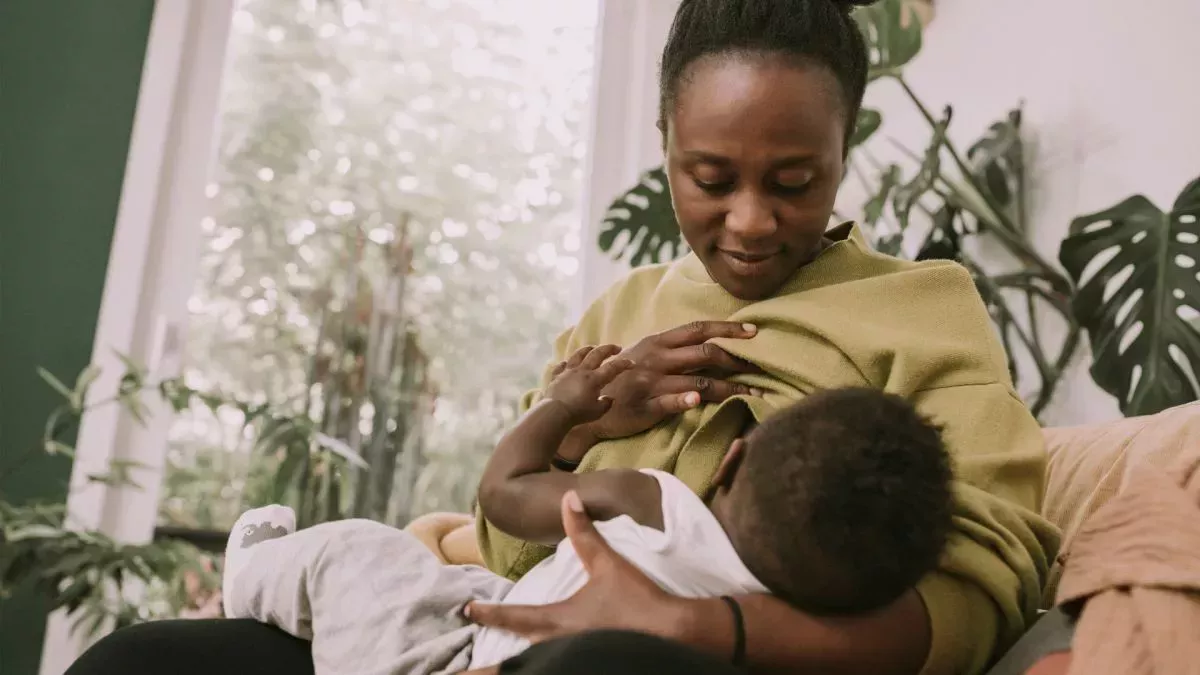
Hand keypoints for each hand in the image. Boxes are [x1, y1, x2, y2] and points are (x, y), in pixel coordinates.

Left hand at [464, 491, 686, 642]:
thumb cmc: (637, 599)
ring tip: (504, 658)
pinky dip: (545, 663)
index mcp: (558, 621)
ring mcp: (575, 659)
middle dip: (493, 654)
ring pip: (536, 661)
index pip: (514, 616)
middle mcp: (559, 645)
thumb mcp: (607, 563)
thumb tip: (569, 499)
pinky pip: (558, 665)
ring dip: (519, 660)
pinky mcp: (591, 664)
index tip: (467, 610)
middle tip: (470, 655)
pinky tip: (545, 661)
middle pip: (517, 652)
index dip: (488, 612)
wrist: (674, 633)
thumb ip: (583, 533)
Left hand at [543, 345, 634, 423]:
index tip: (631, 363)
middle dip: (608, 349)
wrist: (555, 412)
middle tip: (616, 348)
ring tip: (593, 348)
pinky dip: (566, 363)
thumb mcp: (597, 412)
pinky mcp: (556, 376)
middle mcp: (582, 371)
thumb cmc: (578, 413)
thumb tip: (608, 398)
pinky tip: (567, 363)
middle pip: (597, 354)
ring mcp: (568, 372)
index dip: (623, 364)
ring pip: (578, 354)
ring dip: (588, 349)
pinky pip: (561, 366)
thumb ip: (605, 404)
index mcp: (594, 379)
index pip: (612, 368)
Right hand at [586, 321, 762, 440]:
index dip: (728, 329)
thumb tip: (709, 343)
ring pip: (697, 380)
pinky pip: (667, 402)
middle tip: (762, 367)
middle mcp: (656, 358)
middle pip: (705, 353)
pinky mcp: (643, 407)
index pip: (699, 329)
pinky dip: (684, 399)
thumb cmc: (622, 377)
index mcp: (658, 343)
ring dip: (730, 387)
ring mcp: (649, 382)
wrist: (587, 403)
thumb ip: (673, 350)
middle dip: (738, 360)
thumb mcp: (644, 355)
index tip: (754, 332)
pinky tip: (699, 399)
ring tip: (754, 393)